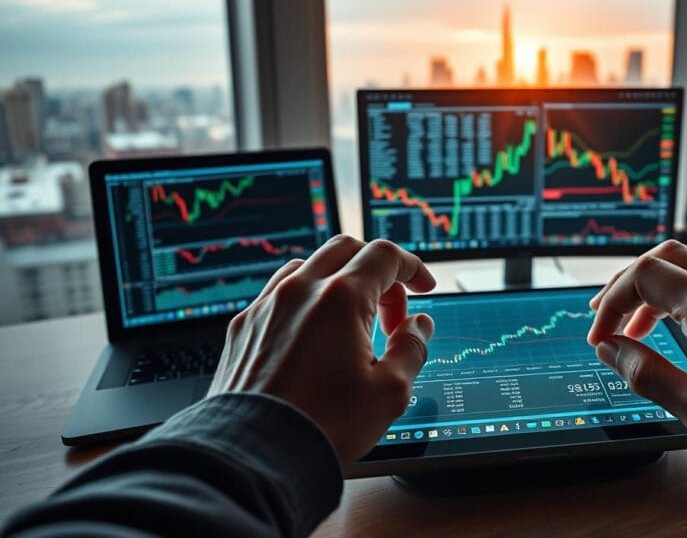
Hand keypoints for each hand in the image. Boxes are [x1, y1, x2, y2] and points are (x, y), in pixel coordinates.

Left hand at [209, 236, 436, 465]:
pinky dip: (305, 299)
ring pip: (309, 266)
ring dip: (340, 282)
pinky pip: (278, 293)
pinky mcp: (244, 327)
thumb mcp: (391, 392)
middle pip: (347, 250)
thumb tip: (419, 327)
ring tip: (352, 324)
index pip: (385, 256)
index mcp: (340, 299)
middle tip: (391, 313)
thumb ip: (412, 348)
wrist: (255, 455)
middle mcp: (300, 291)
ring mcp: (267, 306)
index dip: (412, 268)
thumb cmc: (322, 426)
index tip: (424, 287)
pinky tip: (313, 334)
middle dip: (378, 272)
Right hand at [587, 240, 686, 472]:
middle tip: (606, 317)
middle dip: (626, 284)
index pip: (642, 277)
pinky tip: (677, 329)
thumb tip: (609, 349)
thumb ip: (645, 373)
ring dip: (654, 289)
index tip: (600, 337)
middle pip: (663, 257)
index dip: (610, 303)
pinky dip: (682, 295)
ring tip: (636, 328)